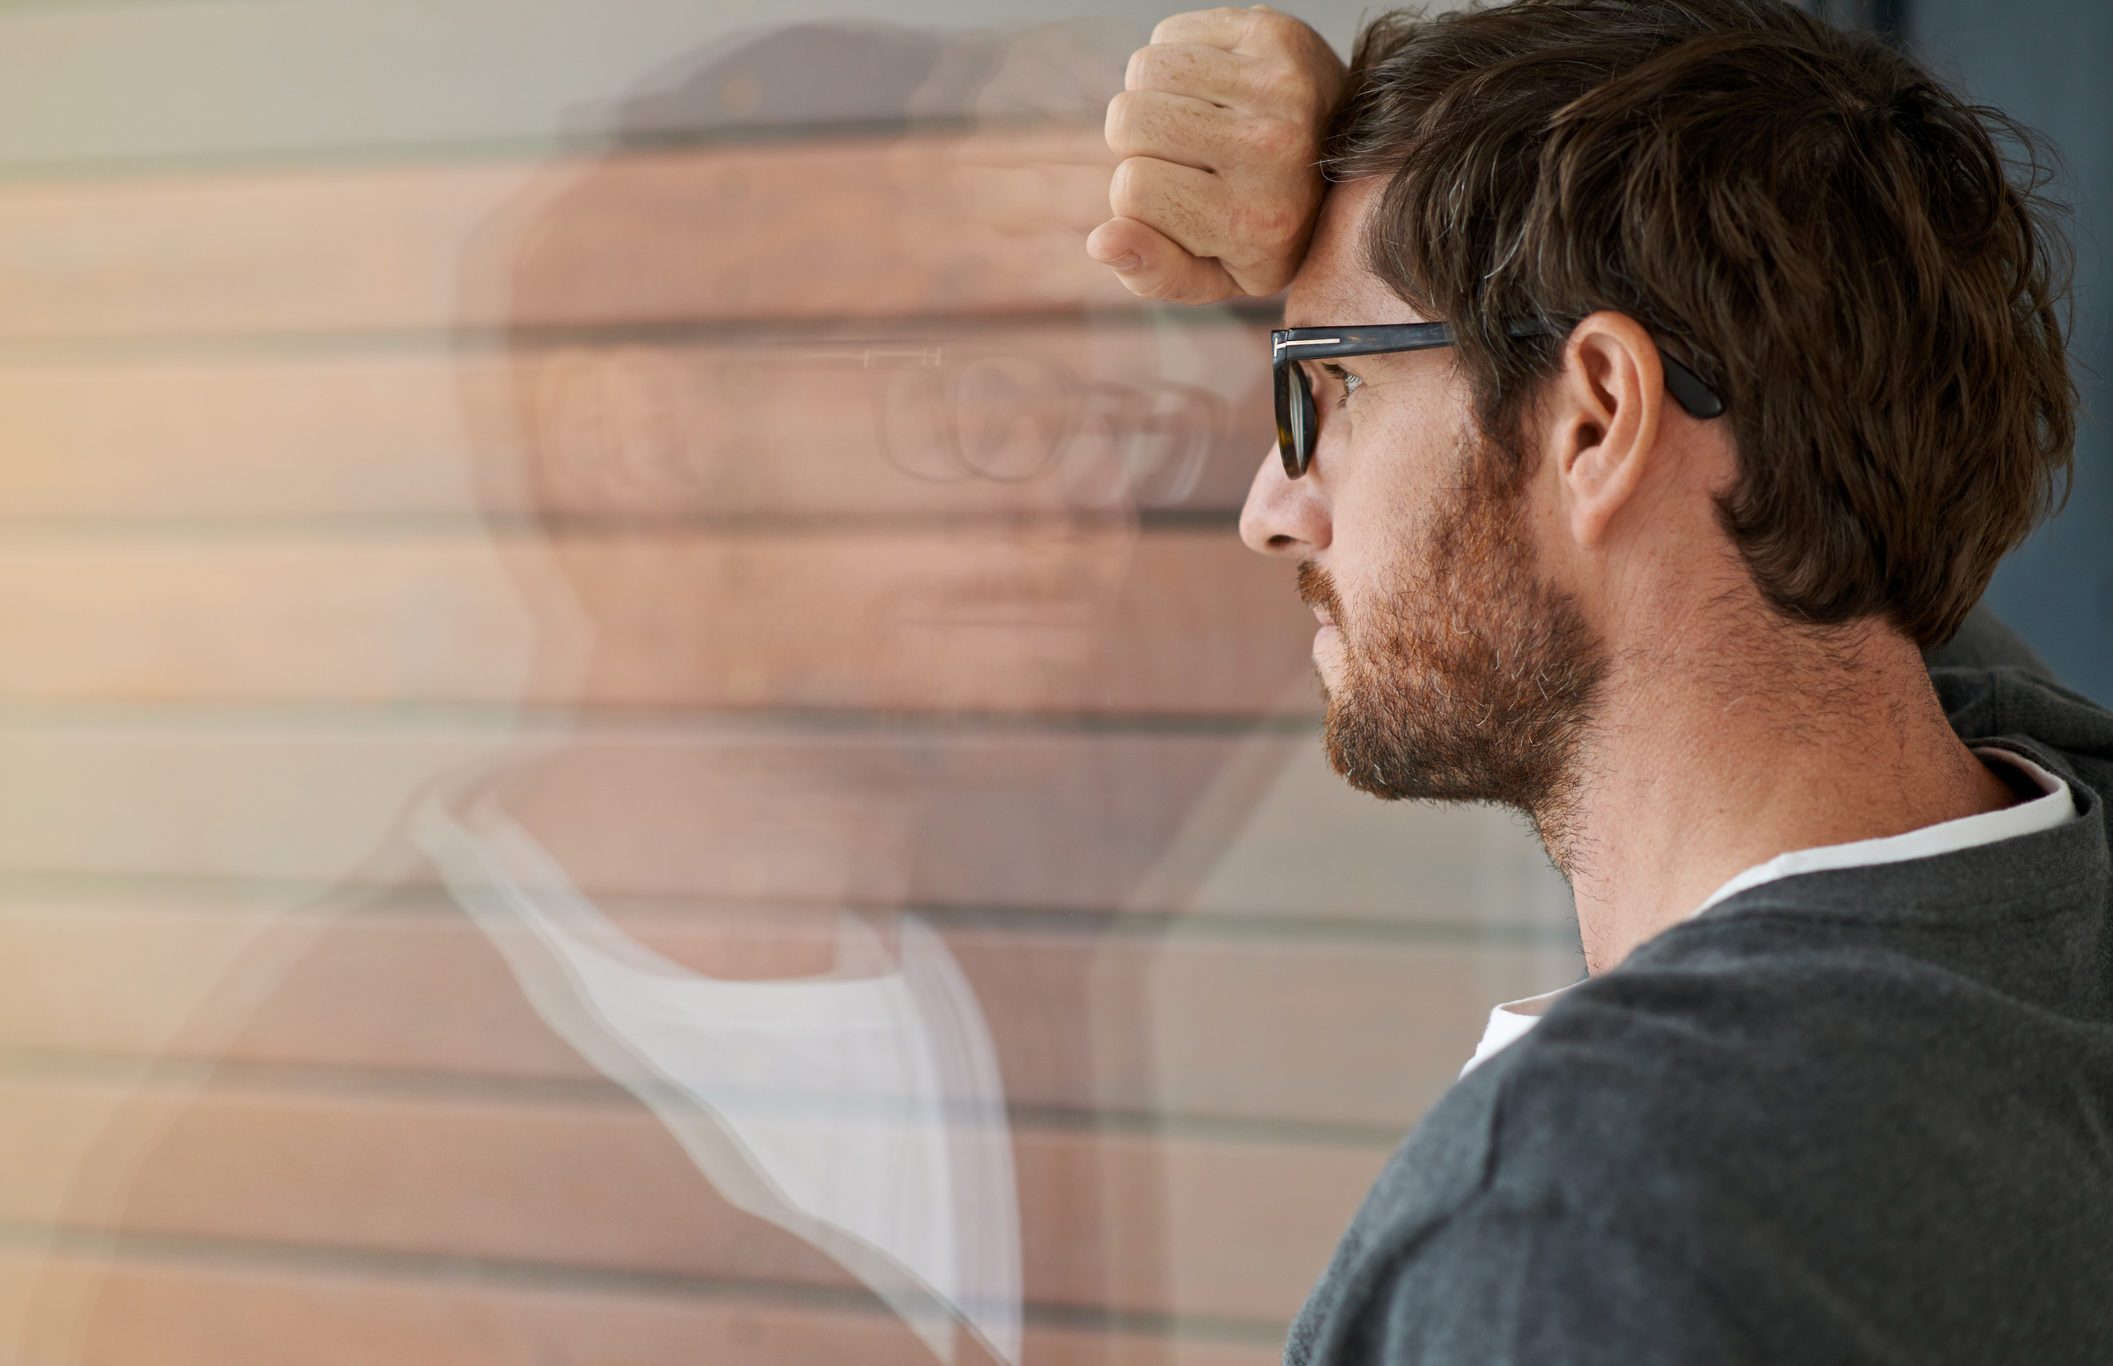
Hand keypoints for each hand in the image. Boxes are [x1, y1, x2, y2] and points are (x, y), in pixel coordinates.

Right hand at [1089, 5, 1345, 303]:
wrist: (1349, 162)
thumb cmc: (1267, 227)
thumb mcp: (1214, 276)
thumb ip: (1153, 273)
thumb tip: (1102, 242)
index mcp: (1252, 220)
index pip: (1130, 187)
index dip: (1136, 195)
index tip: (1178, 200)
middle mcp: (1271, 149)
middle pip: (1129, 119)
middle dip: (1137, 141)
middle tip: (1183, 156)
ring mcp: (1279, 85)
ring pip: (1144, 69)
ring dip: (1152, 95)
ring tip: (1194, 120)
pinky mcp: (1276, 33)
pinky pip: (1170, 33)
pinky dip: (1176, 58)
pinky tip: (1211, 89)